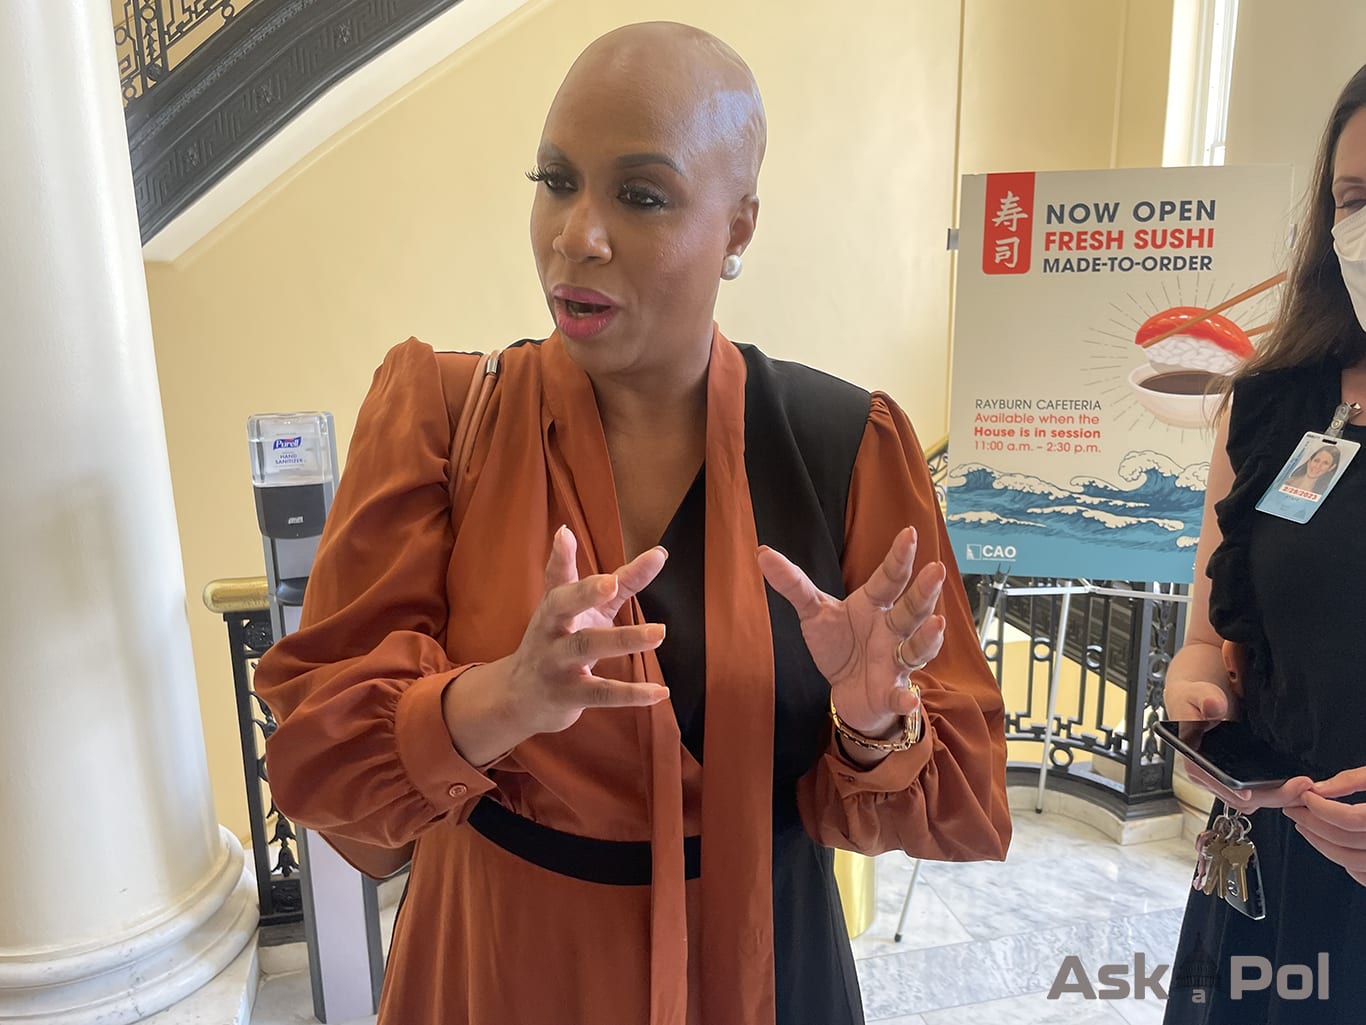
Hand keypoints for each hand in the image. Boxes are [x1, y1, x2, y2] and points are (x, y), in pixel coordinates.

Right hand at [499, 526, 670, 735]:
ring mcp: (556, 662)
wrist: (517, 698)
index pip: (557, 576)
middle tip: (611, 583)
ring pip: (587, 647)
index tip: (565, 534)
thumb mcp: (586, 612)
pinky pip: (601, 693)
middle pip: (563, 605)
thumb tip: (659, 553)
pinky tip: (660, 691)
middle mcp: (550, 629)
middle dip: (585, 593)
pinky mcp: (567, 695)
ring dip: (623, 639)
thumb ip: (623, 583)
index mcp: (554, 605)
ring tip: (659, 632)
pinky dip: (631, 693)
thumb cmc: (559, 642)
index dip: (561, 556)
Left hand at [757, 525, 943, 736]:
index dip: (898, 558)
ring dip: (927, 637)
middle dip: (924, 591)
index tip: (908, 532)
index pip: (888, 578)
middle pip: (911, 609)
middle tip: (936, 569)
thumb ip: (793, 584)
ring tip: (937, 623)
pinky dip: (905, 699)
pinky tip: (908, 699)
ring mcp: (895, 662)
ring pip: (916, 648)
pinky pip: (900, 696)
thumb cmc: (839, 645)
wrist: (848, 691)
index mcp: (875, 605)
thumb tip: (762, 552)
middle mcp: (892, 630)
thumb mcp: (814, 612)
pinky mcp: (890, 693)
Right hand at [1160, 677, 1305, 812]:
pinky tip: (1294, 785)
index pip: (1218, 785)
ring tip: (1304, 787)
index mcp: (1195, 762)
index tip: (1259, 790)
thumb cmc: (1196, 700)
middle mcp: (1209, 777)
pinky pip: (1259, 795)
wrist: (1201, 700)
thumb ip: (1205, 699)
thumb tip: (1214, 706)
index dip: (1238, 791)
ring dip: (1279, 798)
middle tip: (1301, 785)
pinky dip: (1278, 793)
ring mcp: (1225, 781)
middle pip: (1243, 800)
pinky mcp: (1239, 779)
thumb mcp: (1197, 694)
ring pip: (1254, 801)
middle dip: (1274, 796)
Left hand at [1283, 767, 1365, 885]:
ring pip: (1349, 862)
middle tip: (1294, 809)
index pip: (1349, 819)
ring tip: (1304, 826)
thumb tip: (1319, 787)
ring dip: (1320, 844)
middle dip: (1312, 823)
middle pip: (1344, 840)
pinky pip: (1361, 874)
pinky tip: (1330, 846)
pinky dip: (1342, 861)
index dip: (1321, 808)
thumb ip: (1352, 780)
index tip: (1305, 797)